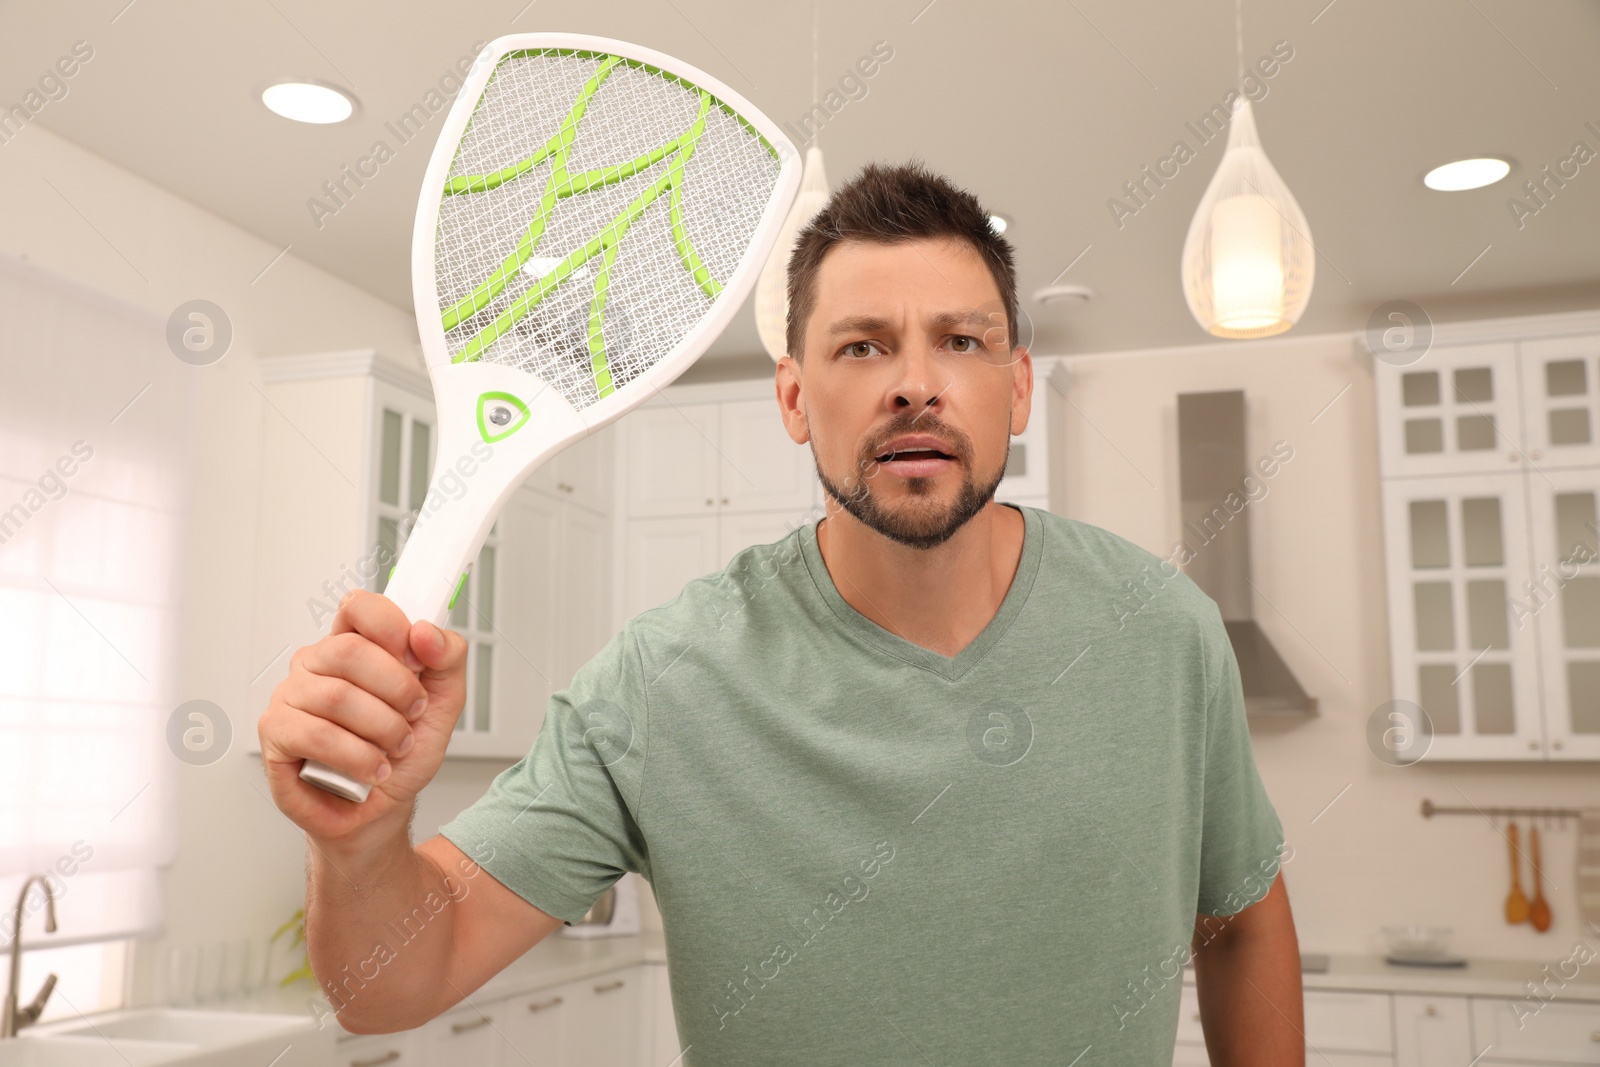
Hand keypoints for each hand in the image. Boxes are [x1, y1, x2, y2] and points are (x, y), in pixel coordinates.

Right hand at [259, 589, 467, 845]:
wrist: (380, 811)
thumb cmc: (401, 755)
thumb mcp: (443, 703)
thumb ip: (447, 659)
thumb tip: (427, 632)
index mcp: (352, 645)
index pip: (359, 607)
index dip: (392, 627)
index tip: (417, 659)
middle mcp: (316, 664)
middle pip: (351, 650)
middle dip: (398, 690)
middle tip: (412, 716)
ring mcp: (290, 696)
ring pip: (337, 697)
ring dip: (382, 730)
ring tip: (393, 750)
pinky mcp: (275, 733)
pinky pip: (316, 735)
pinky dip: (356, 757)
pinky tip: (371, 769)